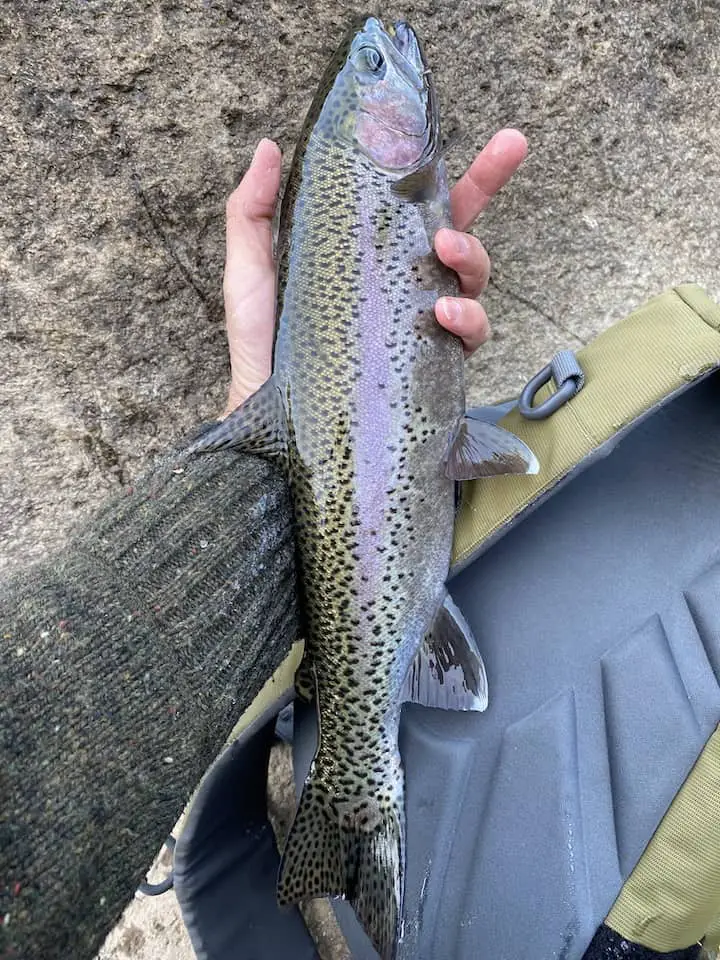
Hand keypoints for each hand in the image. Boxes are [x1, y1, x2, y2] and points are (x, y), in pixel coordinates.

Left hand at [222, 130, 527, 413]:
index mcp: (373, 254)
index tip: (493, 136)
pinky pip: (468, 339)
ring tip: (446, 251)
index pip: (419, 205)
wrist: (266, 408)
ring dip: (472, 257)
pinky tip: (444, 315)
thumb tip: (270, 147)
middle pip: (459, 229)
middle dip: (489, 184)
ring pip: (472, 280)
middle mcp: (405, 284)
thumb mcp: (252, 270)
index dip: (454, 169)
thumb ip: (253, 212)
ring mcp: (421, 325)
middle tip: (507, 150)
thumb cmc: (262, 342)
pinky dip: (468, 322)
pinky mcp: (429, 365)